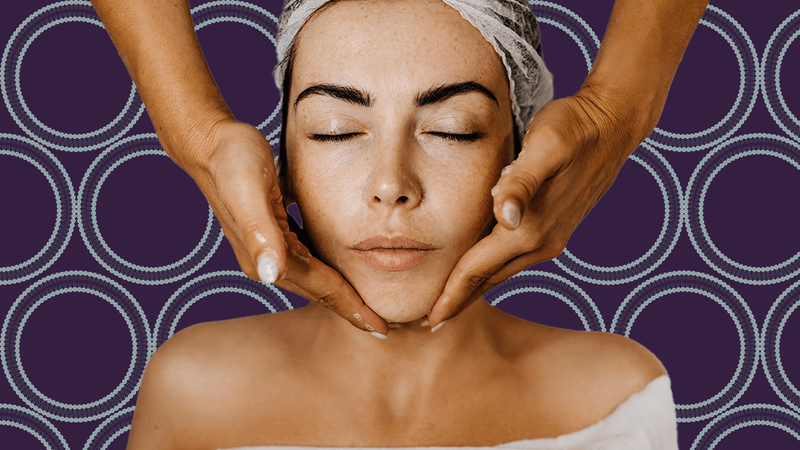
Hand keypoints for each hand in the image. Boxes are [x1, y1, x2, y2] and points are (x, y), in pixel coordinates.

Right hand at [184, 119, 388, 334]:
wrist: (209, 144)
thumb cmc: (233, 160)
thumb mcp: (249, 190)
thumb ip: (260, 233)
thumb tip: (272, 273)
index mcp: (269, 257)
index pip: (322, 289)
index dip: (353, 309)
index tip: (383, 329)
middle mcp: (268, 261)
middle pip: (321, 291)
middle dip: (352, 310)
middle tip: (388, 326)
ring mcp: (269, 249)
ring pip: (316, 277)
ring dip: (342, 293)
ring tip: (370, 304)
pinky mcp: (272, 233)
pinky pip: (309, 258)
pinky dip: (329, 268)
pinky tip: (344, 268)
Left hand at [426, 86, 647, 326]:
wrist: (611, 125)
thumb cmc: (572, 129)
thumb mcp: (545, 146)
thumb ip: (520, 182)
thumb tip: (505, 216)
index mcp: (530, 228)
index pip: (477, 270)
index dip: (450, 295)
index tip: (426, 320)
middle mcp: (541, 242)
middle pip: (486, 281)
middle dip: (456, 303)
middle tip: (424, 323)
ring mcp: (550, 240)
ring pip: (500, 274)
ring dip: (472, 291)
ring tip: (445, 305)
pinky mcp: (553, 231)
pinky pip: (512, 261)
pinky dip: (488, 274)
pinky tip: (477, 273)